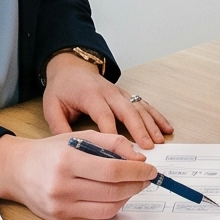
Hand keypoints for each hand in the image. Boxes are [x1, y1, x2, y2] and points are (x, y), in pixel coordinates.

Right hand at [0, 132, 154, 219]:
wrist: (17, 171)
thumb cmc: (50, 152)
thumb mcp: (79, 137)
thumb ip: (112, 143)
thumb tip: (139, 159)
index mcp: (67, 162)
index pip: (113, 171)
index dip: (137, 172)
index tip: (151, 169)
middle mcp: (62, 188)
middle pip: (113, 192)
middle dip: (136, 185)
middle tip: (146, 178)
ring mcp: (61, 208)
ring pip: (108, 209)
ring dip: (127, 198)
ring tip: (131, 186)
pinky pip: (97, 218)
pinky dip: (111, 207)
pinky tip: (114, 195)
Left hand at [42, 52, 172, 148]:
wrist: (71, 68)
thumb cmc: (62, 89)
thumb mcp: (52, 107)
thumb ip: (60, 128)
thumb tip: (69, 150)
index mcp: (91, 95)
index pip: (104, 116)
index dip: (113, 134)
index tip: (120, 152)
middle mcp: (109, 92)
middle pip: (127, 110)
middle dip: (139, 129)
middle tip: (148, 147)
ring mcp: (120, 93)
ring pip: (140, 107)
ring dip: (151, 124)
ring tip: (160, 140)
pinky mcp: (127, 95)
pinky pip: (145, 104)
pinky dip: (157, 116)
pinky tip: (167, 127)